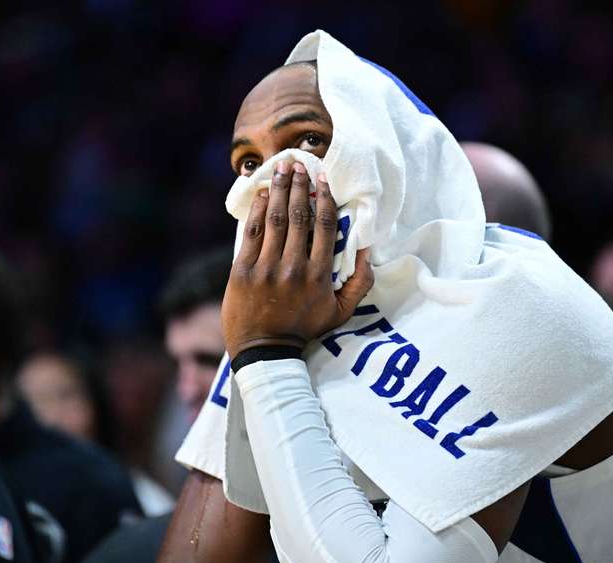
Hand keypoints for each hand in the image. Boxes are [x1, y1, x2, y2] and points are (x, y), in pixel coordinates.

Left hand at [222, 160, 373, 359]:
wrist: (265, 350)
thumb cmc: (304, 329)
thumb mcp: (341, 312)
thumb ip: (360, 283)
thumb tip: (369, 252)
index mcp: (319, 274)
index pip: (324, 226)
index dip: (324, 197)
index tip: (322, 178)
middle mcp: (294, 266)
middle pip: (299, 215)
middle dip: (300, 185)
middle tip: (299, 163)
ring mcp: (267, 267)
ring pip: (276, 218)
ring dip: (280, 189)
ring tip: (281, 168)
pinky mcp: (243, 269)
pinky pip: (252, 232)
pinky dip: (258, 209)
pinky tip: (262, 192)